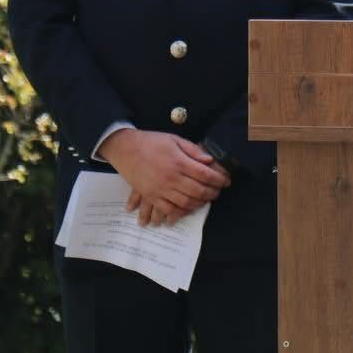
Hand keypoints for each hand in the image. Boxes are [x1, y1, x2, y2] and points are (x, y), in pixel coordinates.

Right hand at [98, 129, 230, 226]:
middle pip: (197, 190)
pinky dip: (179, 212)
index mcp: (178, 162)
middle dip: (212, 193)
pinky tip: (187, 209)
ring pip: (185, 202)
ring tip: (205, 200)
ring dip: (199, 204)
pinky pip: (168, 209)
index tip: (226, 181)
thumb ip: (193, 150)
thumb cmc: (151, 142)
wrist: (125, 149)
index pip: (204, 174)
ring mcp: (160, 189)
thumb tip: (209, 160)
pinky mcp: (151, 196)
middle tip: (217, 192)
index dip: (218, 179)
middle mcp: (171, 177)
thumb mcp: (174, 139)